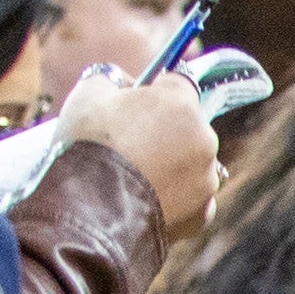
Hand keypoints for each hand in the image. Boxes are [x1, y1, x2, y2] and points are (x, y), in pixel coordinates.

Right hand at [69, 69, 220, 235]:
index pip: (177, 83)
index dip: (154, 90)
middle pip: (187, 126)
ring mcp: (207, 180)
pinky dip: (172, 199)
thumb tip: (125, 85)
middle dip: (163, 130)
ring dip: (170, 166)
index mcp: (181, 104)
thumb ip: (112, 80)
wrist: (89, 211)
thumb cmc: (87, 145)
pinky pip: (190, 199)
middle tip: (127, 144)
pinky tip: (144, 200)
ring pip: (190, 164)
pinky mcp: (201, 214)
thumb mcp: (88, 94)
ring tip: (132, 177)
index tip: (136, 101)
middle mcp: (205, 140)